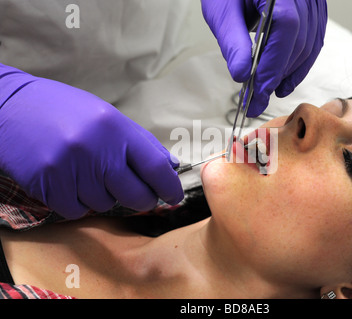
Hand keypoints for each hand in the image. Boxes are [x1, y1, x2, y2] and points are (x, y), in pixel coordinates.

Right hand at [0, 64, 183, 218]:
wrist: (9, 105)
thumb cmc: (62, 110)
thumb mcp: (105, 115)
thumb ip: (138, 142)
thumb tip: (169, 166)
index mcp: (115, 128)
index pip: (156, 166)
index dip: (170, 186)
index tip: (174, 196)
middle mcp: (96, 148)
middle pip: (136, 194)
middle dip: (143, 199)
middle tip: (140, 195)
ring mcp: (71, 168)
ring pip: (105, 204)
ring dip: (103, 196)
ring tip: (88, 173)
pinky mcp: (47, 184)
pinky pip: (77, 210)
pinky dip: (77, 202)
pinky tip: (69, 181)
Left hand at [201, 0, 327, 116]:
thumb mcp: (222, 11)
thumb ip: (233, 42)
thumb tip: (242, 75)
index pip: (286, 30)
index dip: (273, 66)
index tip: (258, 93)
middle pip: (300, 40)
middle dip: (278, 75)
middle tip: (258, 99)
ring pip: (310, 43)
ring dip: (291, 72)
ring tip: (271, 91)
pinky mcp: (313, 7)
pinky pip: (314, 38)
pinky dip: (301, 61)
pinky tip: (287, 76)